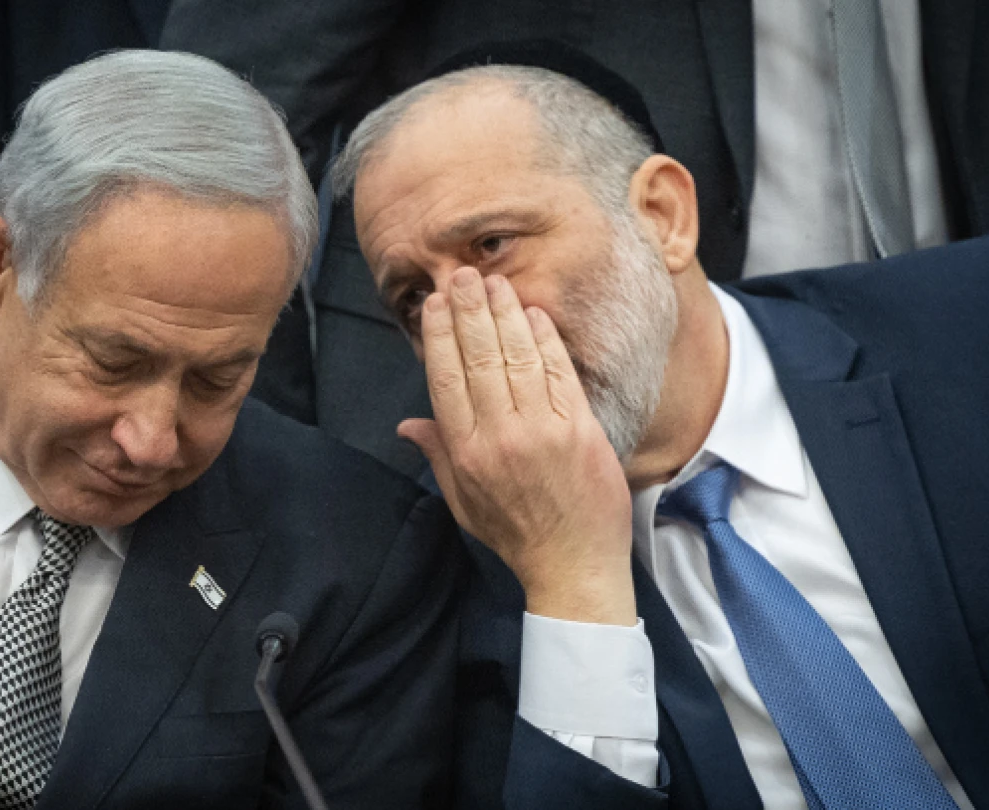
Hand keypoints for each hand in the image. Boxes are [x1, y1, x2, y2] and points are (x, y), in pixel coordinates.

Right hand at [398, 267, 636, 624]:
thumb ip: (438, 454)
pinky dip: (545, 340)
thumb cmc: (516, 535)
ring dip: (504, 314)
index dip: (439, 336)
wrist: (574, 564)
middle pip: (479, 358)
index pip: (446, 379)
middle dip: (468, 311)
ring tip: (492, 283)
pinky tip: (533, 314)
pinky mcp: (580, 428)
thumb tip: (407, 425)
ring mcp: (543, 429)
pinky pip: (559, 372)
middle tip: (460, 275)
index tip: (434, 304)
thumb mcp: (463, 501)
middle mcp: (501, 435)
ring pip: (517, 357)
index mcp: (467, 452)